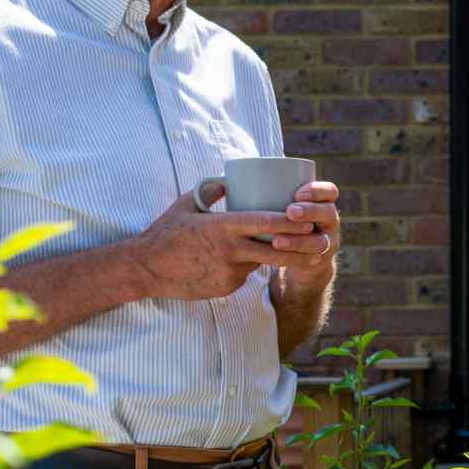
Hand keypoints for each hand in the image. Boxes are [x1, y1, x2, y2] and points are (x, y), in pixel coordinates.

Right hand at [125, 189, 317, 301]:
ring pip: (261, 262)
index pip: (266, 223)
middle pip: (277, 249)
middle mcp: (230, 251)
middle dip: (303, 246)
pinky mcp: (227, 288)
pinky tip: (240, 262)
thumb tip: (230, 181)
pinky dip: (248, 267)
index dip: (292, 221)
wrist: (146, 269)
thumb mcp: (187, 204)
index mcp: (223, 227)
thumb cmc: (165, 232)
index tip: (309, 217)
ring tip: (298, 251)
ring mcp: (230, 272)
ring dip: (276, 257)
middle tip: (322, 241)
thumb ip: (211, 190)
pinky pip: (245, 275)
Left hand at [275, 180, 340, 287]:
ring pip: (319, 241)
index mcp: (323, 202)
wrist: (301, 255)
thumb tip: (225, 179)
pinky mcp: (319, 261)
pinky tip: (279, 258)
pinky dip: (295, 259)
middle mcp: (330, 220)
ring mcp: (327, 242)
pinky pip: (311, 260)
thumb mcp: (282, 205)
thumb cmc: (284, 221)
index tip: (297, 193)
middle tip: (289, 212)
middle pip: (328, 213)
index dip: (317, 191)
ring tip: (276, 241)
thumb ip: (265, 192)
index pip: (330, 191)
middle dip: (310, 211)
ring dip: (298, 240)